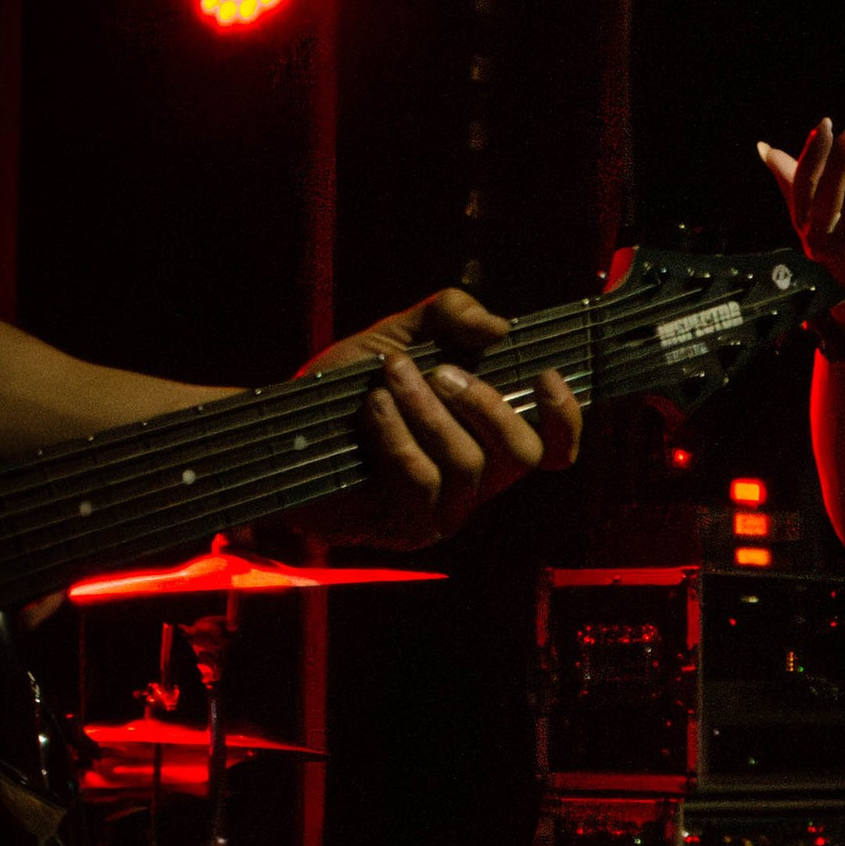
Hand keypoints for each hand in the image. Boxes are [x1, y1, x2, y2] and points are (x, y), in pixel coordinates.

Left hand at [307, 289, 580, 545]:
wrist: (279, 429)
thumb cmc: (344, 391)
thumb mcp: (399, 337)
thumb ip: (448, 317)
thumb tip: (499, 326)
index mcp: (486, 444)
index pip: (555, 450)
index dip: (565, 418)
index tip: (546, 374)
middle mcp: (475, 486)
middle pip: (522, 455)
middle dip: (485, 403)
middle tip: (440, 371)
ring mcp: (442, 513)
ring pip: (468, 463)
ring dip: (427, 410)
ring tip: (389, 377)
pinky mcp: (403, 528)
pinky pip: (421, 481)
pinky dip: (397, 436)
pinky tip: (372, 408)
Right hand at [760, 121, 844, 333]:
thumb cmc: (830, 253)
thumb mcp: (808, 219)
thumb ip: (790, 180)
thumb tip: (764, 147)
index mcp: (804, 223)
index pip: (803, 184)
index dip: (813, 154)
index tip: (824, 125)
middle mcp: (818, 239)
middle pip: (827, 196)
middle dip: (839, 163)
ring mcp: (842, 256)